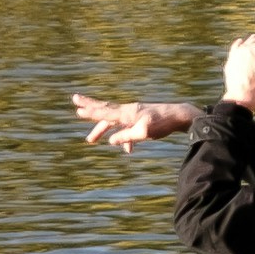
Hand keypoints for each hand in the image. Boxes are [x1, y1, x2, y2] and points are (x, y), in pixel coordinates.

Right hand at [68, 90, 198, 149]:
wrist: (179, 116)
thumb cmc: (162, 124)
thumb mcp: (144, 133)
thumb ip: (126, 137)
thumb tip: (111, 141)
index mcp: (127, 112)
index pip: (104, 111)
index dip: (90, 111)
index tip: (76, 107)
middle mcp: (128, 110)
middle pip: (105, 110)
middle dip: (90, 108)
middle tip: (75, 103)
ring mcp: (134, 113)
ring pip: (114, 120)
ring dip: (103, 130)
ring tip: (91, 140)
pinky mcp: (141, 118)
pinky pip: (126, 127)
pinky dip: (123, 138)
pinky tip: (128, 150)